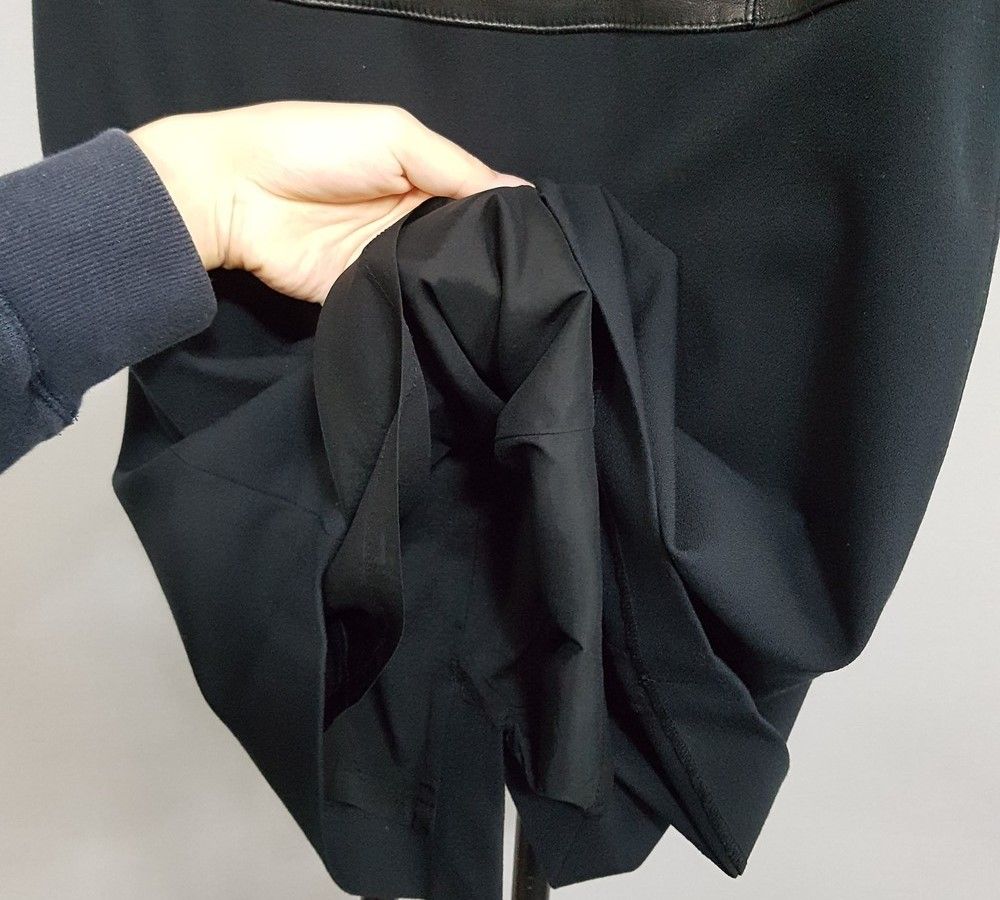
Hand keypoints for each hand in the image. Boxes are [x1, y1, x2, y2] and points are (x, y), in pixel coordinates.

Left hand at [129, 101, 532, 302]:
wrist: (235, 193)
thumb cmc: (315, 147)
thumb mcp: (396, 136)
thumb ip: (455, 167)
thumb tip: (518, 194)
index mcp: (421, 178)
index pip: (477, 203)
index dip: (504, 220)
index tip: (535, 241)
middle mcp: (409, 222)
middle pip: (461, 247)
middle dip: (485, 260)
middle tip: (519, 278)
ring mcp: (386, 263)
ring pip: (438, 283)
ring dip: (458, 289)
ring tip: (495, 301)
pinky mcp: (362, 297)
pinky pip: (403, 309)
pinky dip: (423, 314)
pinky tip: (454, 321)